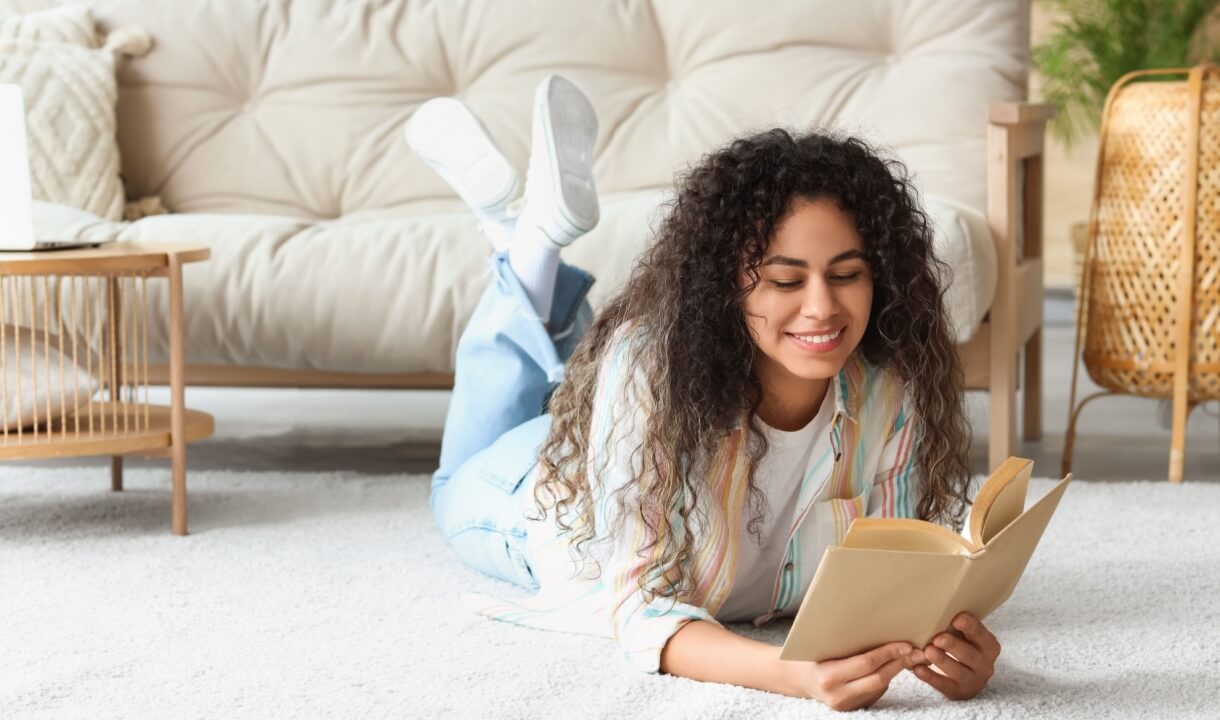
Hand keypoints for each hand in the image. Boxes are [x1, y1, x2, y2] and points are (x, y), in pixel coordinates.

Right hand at [787, 641, 924, 710]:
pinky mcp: (853, 709)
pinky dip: (887, 678)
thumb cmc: (811, 654)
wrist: (798, 678)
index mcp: (828, 676)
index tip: (906, 643)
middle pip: (878, 678)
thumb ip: (847, 642)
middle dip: (900, 663)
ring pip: (881, 686)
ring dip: (898, 670)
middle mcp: (838, 694)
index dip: (889, 653)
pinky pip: (876, 692)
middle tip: (919, 650)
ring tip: (913, 656)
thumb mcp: (824, 645)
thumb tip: (880, 627)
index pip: (866, 664)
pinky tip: (896, 665)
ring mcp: (846, 705)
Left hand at [911, 613, 1000, 700]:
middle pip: (969, 654)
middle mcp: (985, 664)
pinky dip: (930, 677)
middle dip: (953, 645)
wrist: (966, 678)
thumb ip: (957, 626)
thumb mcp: (966, 636)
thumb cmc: (962, 647)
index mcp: (988, 646)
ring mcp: (973, 681)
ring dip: (942, 661)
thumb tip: (936, 606)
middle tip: (938, 638)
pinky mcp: (958, 692)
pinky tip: (917, 669)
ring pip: (958, 672)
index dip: (970, 626)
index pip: (981, 634)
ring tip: (927, 651)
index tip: (956, 619)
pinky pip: (944, 685)